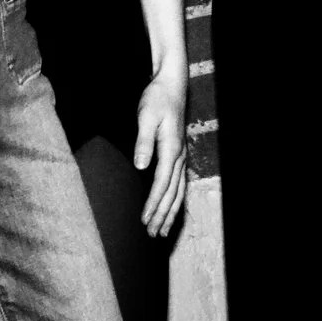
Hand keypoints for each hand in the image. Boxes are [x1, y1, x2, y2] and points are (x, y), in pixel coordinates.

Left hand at [132, 73, 189, 237]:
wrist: (171, 86)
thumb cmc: (156, 99)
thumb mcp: (146, 116)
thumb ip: (143, 141)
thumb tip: (141, 166)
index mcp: (171, 148)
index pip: (162, 183)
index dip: (153, 203)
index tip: (145, 219)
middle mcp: (179, 155)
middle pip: (172, 192)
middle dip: (163, 215)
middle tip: (153, 234)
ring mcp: (181, 155)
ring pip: (178, 190)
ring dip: (170, 212)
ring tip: (162, 231)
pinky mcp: (178, 154)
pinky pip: (179, 183)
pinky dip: (175, 200)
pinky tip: (170, 209)